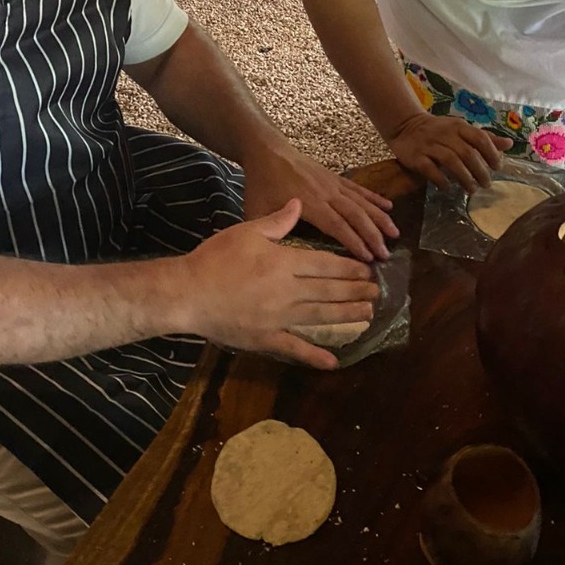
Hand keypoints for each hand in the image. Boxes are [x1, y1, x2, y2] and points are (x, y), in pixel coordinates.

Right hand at [181, 200, 379, 369]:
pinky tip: (334, 362)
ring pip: (321, 317)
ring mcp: (279, 317)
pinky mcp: (266, 338)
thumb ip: (277, 221)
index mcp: (285, 263)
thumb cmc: (215, 258)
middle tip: (377, 292)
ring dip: (347, 316)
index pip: (326, 264)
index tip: (367, 269)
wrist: (188, 293)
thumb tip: (299, 203)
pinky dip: (315, 356)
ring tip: (368, 315)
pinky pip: (295, 349)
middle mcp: (288, 291)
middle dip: (356, 291)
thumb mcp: (247, 231)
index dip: (349, 267)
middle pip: (330, 291)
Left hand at [241, 140, 397, 262]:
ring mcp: (332, 183)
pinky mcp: (334, 177)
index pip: (337, 226)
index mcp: (308, 203)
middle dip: (373, 235)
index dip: (354, 242)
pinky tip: (389, 207)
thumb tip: (278, 253)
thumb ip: (269, 230)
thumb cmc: (260, 183)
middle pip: (355, 215)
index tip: (368, 258)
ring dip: (380, 218)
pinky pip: (358, 189)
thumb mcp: (256, 209)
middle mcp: (325, 193)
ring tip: (395, 234)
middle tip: (386, 255)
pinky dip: (374, 198)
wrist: (265, 150)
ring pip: (362, 201)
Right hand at [387, 113, 512, 193]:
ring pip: (451, 162)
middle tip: (486, 184)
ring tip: (471, 190)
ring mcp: (429, 145)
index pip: (480, 138)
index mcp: (458, 126)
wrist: (405, 126)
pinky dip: (441, 180)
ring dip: (464, 178)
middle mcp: (445, 134)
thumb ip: (484, 138)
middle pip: (467, 153)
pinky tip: (448, 187)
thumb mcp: (461, 129)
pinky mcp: (416, 157)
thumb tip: (510, 144)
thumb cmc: (439, 130)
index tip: (497, 167)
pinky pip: (430, 170)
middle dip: (480, 171)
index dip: (491, 154)